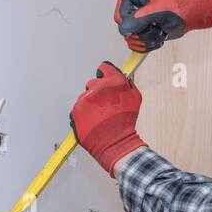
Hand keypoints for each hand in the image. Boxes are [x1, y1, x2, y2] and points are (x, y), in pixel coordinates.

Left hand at [70, 62, 146, 176]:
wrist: (116, 143)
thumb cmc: (126, 123)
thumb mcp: (135, 98)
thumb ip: (128, 84)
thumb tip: (123, 78)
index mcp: (113, 82)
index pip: (104, 68)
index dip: (106, 75)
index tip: (106, 80)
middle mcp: (97, 88)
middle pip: (93, 83)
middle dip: (98, 92)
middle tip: (105, 106)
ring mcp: (84, 100)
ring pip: (85, 97)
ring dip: (91, 104)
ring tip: (99, 117)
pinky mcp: (76, 111)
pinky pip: (78, 109)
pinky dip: (83, 115)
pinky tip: (92, 122)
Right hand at [115, 0, 211, 51]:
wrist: (186, 15)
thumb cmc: (177, 7)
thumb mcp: (158, 11)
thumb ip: (140, 19)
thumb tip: (125, 29)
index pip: (120, 18)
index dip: (135, 25)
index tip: (151, 21)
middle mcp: (127, 4)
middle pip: (124, 30)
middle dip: (143, 33)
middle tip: (157, 26)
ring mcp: (132, 17)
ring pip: (130, 39)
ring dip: (147, 40)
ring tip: (159, 30)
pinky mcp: (137, 28)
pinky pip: (134, 44)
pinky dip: (147, 45)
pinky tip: (157, 36)